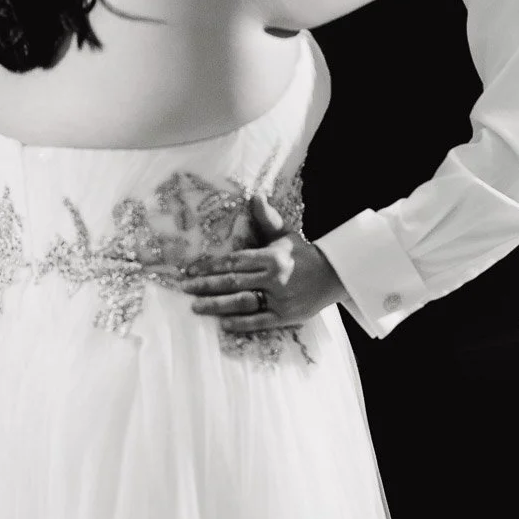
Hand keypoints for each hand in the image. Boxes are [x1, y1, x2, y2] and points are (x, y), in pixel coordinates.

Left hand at [180, 195, 347, 333]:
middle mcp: (275, 278)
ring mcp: (280, 299)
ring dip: (217, 305)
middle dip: (206, 286)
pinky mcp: (286, 317)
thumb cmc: (302, 255)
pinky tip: (222, 323)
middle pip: (234, 283)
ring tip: (196, 306)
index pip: (235, 261)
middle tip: (185, 288)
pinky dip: (240, 323)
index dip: (211, 266)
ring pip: (243, 302)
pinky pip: (258, 322)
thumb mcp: (285, 234)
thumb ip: (267, 218)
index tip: (191, 269)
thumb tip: (255, 195)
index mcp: (272, 257)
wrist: (333, 277)